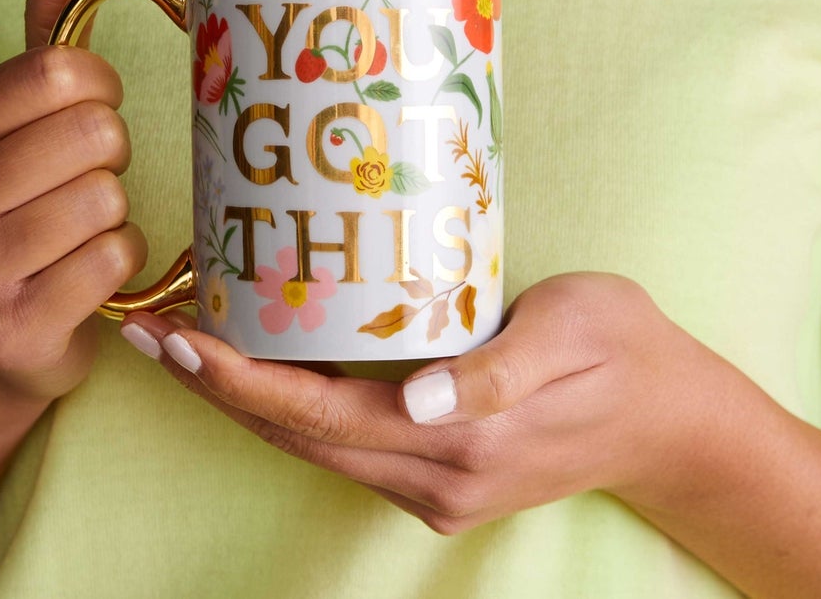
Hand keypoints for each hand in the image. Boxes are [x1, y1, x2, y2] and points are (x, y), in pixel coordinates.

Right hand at [0, 0, 147, 400]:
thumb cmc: (21, 206)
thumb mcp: (21, 116)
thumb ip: (47, 26)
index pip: (57, 72)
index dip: (99, 87)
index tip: (90, 108)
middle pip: (90, 135)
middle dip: (110, 152)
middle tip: (90, 175)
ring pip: (106, 201)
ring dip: (116, 211)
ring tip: (84, 225)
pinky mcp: (14, 329)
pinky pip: (115, 260)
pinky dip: (123, 259)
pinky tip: (90, 270)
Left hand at [121, 272, 733, 533]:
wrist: (670, 422)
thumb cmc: (623, 352)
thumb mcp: (572, 335)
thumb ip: (494, 372)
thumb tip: (414, 401)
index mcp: (460, 440)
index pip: (320, 416)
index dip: (240, 380)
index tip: (178, 341)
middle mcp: (434, 477)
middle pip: (296, 436)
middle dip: (215, 388)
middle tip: (149, 333)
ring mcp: (433, 487)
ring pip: (310, 444)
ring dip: (241, 398)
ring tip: (182, 344)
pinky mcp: (438, 476)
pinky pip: (340, 443)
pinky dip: (288, 405)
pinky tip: (260, 364)